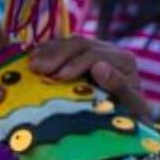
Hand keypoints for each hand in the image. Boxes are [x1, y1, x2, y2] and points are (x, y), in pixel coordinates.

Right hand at [29, 36, 150, 118]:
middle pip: (81, 44)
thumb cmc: (129, 116)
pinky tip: (33, 57)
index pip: (96, 55)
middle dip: (57, 55)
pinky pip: (64, 46)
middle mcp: (111, 50)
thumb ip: (118, 87)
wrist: (128, 118)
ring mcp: (96, 49)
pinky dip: (48, 51)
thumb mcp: (129, 106)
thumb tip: (99, 66)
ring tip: (31, 63)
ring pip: (70, 42)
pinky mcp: (83, 54)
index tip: (57, 77)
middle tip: (36, 68)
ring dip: (49, 51)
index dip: (75, 63)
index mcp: (124, 60)